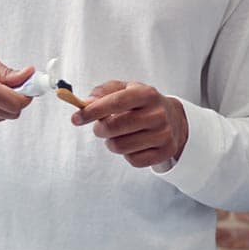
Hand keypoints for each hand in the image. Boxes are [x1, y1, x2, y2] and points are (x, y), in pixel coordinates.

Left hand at [71, 80, 188, 167]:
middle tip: (100, 127)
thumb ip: (102, 92)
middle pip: (114, 127)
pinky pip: (133, 160)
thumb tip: (85, 103)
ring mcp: (164, 134)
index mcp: (146, 94)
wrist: (173, 117)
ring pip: (120, 146)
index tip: (76, 118)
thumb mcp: (123, 89)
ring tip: (118, 135)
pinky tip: (132, 144)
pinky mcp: (165, 152)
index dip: (92, 111)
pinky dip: (126, 154)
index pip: (115, 102)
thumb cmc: (140, 103)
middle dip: (99, 129)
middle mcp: (158, 114)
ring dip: (111, 142)